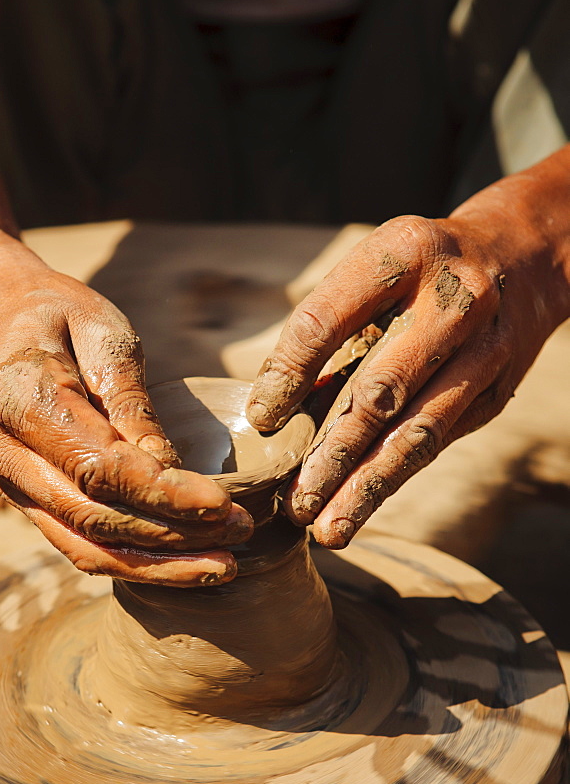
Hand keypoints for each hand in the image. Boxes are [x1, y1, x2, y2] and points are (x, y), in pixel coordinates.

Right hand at [0, 266, 252, 583]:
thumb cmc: (59, 315)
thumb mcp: (104, 332)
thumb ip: (131, 402)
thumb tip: (168, 471)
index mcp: (14, 396)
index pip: (98, 465)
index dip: (162, 493)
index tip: (223, 503)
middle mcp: (0, 451)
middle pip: (92, 517)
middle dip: (171, 534)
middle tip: (240, 530)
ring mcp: (6, 484)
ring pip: (83, 546)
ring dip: (155, 566)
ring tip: (222, 564)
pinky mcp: (23, 502)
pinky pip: (76, 545)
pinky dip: (131, 563)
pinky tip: (182, 566)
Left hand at [247, 209, 567, 547]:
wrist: (521, 258)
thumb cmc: (419, 271)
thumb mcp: (374, 272)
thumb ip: (329, 331)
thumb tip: (275, 408)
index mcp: (403, 254)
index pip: (327, 320)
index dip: (289, 373)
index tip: (261, 419)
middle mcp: (452, 302)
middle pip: (380, 390)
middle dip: (332, 455)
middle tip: (296, 504)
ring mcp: (483, 351)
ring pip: (417, 432)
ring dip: (367, 487)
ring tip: (329, 529)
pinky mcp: (495, 392)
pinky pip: (437, 442)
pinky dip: (394, 476)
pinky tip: (360, 504)